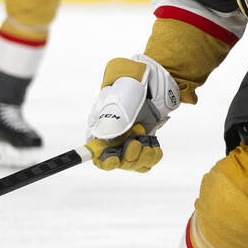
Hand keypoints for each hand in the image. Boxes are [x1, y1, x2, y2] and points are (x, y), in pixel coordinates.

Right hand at [85, 54, 179, 171]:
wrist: (153, 84)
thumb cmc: (131, 88)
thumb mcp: (118, 101)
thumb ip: (109, 120)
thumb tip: (101, 139)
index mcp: (99, 128)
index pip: (94, 154)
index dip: (103, 160)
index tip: (114, 158)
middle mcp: (112, 139)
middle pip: (116, 163)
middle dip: (128, 156)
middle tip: (136, 142)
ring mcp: (128, 142)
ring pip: (132, 164)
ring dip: (142, 156)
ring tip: (147, 141)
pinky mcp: (143, 144)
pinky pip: (147, 161)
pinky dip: (152, 156)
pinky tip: (154, 145)